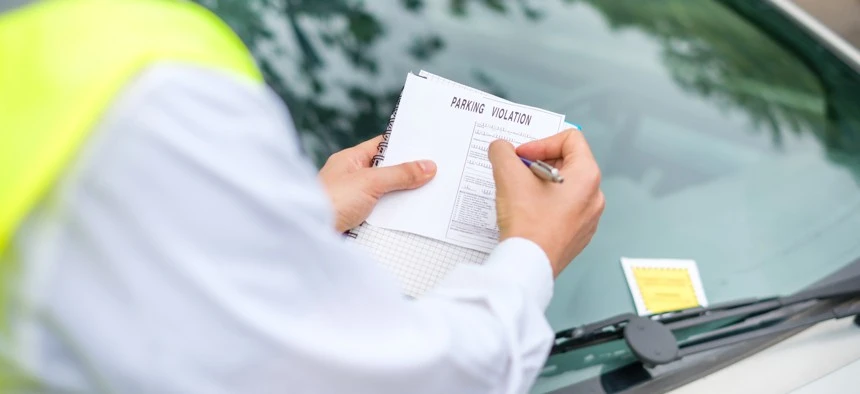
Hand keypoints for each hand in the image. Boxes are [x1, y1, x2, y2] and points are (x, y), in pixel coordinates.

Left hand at [319, 135, 436, 232]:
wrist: (309, 234)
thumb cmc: (331, 200)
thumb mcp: (370, 182)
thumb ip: (399, 174)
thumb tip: (427, 166)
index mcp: (350, 160)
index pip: (382, 146)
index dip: (404, 146)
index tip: (428, 148)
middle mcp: (351, 178)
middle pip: (386, 172)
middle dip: (408, 175)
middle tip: (437, 174)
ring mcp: (353, 200)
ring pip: (385, 195)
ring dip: (403, 197)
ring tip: (430, 195)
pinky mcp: (356, 220)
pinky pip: (380, 214)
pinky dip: (394, 216)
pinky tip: (411, 217)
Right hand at [488, 129, 604, 276]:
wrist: (527, 264)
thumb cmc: (527, 222)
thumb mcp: (508, 175)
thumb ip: (502, 152)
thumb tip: (500, 149)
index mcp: (587, 176)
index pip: (570, 139)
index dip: (541, 143)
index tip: (522, 157)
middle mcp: (594, 196)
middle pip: (568, 162)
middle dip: (539, 164)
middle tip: (517, 174)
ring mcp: (588, 218)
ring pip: (565, 187)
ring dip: (541, 184)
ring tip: (520, 195)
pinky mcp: (578, 236)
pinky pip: (564, 210)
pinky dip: (546, 205)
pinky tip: (527, 214)